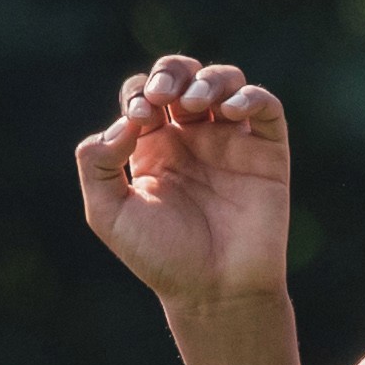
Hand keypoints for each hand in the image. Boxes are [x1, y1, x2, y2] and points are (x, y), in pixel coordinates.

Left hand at [74, 51, 294, 306]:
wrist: (215, 292)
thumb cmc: (161, 259)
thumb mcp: (107, 213)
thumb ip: (97, 162)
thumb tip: (123, 122)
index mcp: (154, 149)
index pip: (144, 93)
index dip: (139, 92)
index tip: (138, 121)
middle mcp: (193, 140)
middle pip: (183, 76)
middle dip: (171, 72)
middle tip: (163, 98)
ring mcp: (232, 144)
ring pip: (225, 82)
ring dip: (208, 79)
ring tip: (196, 104)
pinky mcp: (267, 154)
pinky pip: (266, 107)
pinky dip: (250, 96)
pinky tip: (230, 110)